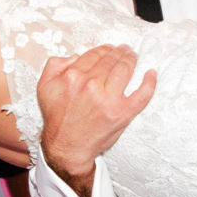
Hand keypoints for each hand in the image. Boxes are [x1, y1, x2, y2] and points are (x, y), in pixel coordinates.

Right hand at [37, 44, 156, 196]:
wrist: (66, 147)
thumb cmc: (57, 118)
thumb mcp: (45, 87)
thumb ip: (55, 65)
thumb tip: (75, 56)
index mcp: (73, 76)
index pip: (94, 55)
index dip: (104, 49)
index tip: (109, 49)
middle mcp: (90, 86)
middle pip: (111, 60)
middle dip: (119, 52)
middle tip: (125, 50)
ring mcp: (108, 100)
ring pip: (125, 71)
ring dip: (131, 60)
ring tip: (133, 56)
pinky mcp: (122, 113)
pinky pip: (142, 95)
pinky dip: (149, 83)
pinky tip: (152, 74)